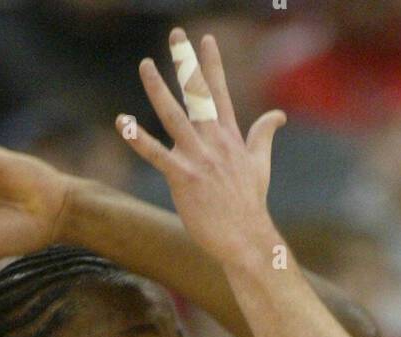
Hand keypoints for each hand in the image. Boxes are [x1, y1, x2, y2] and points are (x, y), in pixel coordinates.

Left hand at [117, 29, 285, 267]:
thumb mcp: (260, 163)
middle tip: (176, 34)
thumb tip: (278, 115)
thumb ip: (264, 134)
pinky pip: (156, 155)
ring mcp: (199, 159)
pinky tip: (122, 122)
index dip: (212, 64)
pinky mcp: (184, 178)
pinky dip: (138, 138)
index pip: (221, 93)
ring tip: (146, 64)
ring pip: (175, 116)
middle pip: (199, 95)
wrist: (246, 238)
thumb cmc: (250, 204)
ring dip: (158, 89)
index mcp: (230, 137)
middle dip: (187, 63)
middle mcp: (215, 142)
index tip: (205, 39)